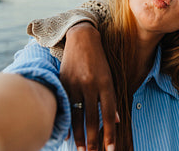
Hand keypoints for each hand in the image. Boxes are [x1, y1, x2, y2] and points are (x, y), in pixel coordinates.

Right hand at [60, 22, 115, 150]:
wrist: (82, 38)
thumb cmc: (99, 60)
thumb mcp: (109, 76)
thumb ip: (111, 98)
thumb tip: (114, 121)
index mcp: (106, 83)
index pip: (108, 114)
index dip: (109, 133)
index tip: (110, 149)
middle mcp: (91, 84)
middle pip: (92, 118)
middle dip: (93, 139)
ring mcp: (76, 84)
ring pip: (77, 115)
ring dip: (80, 135)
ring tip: (82, 150)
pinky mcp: (64, 82)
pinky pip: (65, 106)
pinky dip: (67, 122)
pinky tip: (68, 134)